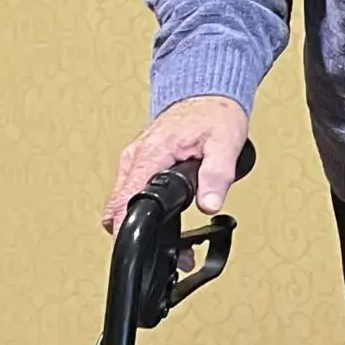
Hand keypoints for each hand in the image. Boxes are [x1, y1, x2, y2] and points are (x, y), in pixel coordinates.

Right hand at [107, 95, 249, 232]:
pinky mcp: (139, 162)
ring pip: (123, 200)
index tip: (134, 246)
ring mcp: (134, 160)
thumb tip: (209, 204)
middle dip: (135, 230)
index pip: (124, 199)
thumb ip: (217, 176)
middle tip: (168, 250)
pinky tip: (164, 215)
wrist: (208, 94)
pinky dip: (142, 206)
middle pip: (118, 206)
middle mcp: (135, 157)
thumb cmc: (215, 114)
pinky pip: (131, 190)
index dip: (126, 227)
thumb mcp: (225, 143)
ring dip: (140, 220)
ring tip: (170, 239)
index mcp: (151, 154)